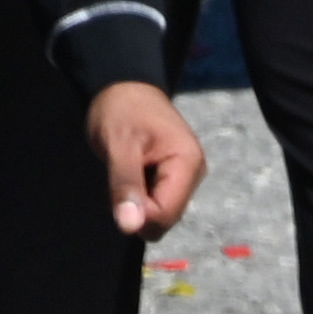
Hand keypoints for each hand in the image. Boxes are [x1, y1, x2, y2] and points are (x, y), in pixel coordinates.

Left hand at [86, 81, 204, 238]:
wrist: (124, 87)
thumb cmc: (120, 110)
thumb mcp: (117, 145)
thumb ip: (125, 186)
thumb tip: (129, 227)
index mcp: (188, 163)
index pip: (166, 214)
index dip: (139, 213)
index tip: (120, 190)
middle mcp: (195, 173)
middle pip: (167, 217)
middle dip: (140, 208)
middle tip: (122, 176)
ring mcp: (189, 177)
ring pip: (163, 213)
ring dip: (140, 202)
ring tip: (129, 171)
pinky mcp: (179, 179)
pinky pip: (161, 203)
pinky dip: (143, 196)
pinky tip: (135, 174)